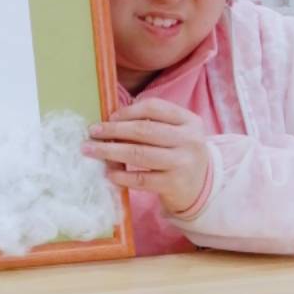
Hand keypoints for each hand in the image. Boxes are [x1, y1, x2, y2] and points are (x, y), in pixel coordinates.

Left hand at [81, 99, 210, 215]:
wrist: (202, 187)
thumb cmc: (179, 152)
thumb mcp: (175, 132)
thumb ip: (151, 122)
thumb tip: (110, 120)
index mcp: (188, 121)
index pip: (154, 107)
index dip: (127, 111)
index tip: (108, 117)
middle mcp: (189, 140)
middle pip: (143, 130)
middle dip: (113, 130)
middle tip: (92, 132)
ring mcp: (182, 163)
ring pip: (139, 154)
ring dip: (110, 151)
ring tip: (91, 150)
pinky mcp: (174, 185)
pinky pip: (141, 179)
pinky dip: (122, 175)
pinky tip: (109, 172)